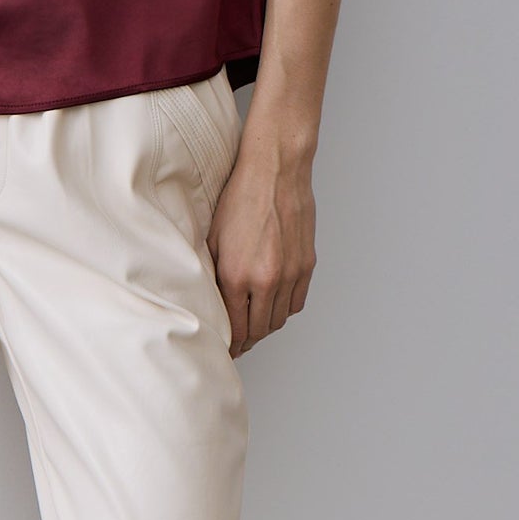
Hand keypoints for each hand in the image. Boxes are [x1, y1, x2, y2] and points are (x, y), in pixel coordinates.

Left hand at [209, 121, 316, 357]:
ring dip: (266, 327)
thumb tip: (211, 304)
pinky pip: (297, 302)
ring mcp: (290, 274)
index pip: (236, 328)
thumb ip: (212, 275)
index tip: (226, 348)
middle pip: (259, 330)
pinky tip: (274, 305)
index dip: (230, 344)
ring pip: (280, 320)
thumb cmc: (240, 198)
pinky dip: (285, 309)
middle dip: (247, 340)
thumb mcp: (212, 238)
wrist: (275, 171)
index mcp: (236, 276)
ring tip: (255, 325)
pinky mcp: (307, 265)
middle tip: (239, 343)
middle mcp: (265, 280)